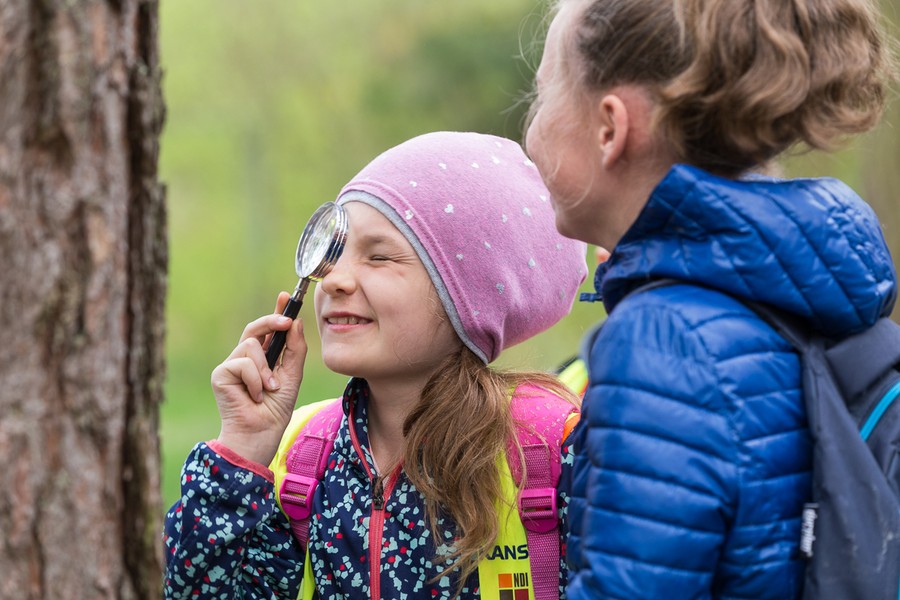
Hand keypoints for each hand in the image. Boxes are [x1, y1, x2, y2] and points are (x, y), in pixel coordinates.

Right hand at [211, 292, 307, 465]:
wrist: (260, 434)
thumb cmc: (274, 410)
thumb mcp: (292, 376)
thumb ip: (295, 350)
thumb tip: (295, 323)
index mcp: (263, 359)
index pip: (269, 331)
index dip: (276, 313)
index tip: (285, 297)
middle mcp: (245, 359)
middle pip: (256, 328)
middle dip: (272, 320)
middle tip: (286, 321)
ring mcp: (231, 365)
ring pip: (252, 346)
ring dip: (265, 369)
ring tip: (269, 389)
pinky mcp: (220, 374)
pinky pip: (243, 363)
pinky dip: (255, 380)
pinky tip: (253, 397)